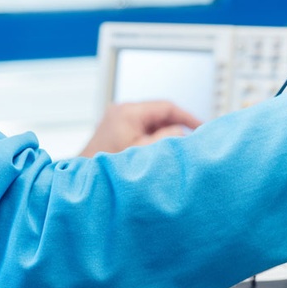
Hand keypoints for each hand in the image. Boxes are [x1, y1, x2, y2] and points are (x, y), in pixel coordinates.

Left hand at [79, 101, 201, 156]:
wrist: (85, 180)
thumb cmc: (108, 168)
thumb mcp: (144, 152)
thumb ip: (167, 139)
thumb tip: (183, 132)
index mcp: (129, 112)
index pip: (167, 107)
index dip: (188, 117)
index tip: (201, 126)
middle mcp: (121, 111)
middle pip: (159, 112)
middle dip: (177, 124)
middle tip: (193, 137)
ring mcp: (117, 119)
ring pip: (151, 120)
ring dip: (165, 131)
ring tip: (179, 145)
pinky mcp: (116, 129)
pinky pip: (142, 127)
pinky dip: (154, 135)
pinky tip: (161, 148)